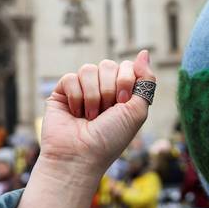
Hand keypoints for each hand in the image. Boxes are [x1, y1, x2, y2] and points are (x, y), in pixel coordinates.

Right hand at [42, 50, 154, 172]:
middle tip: (105, 112)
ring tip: (90, 116)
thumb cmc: (111, 137)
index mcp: (123, 93)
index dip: (125, 81)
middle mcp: (103, 89)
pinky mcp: (62, 92)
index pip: (128, 66)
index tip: (122, 103)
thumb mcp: (138, 110)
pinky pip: (70, 77)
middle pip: (108, 65)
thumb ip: (146, 80)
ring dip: (93, 96)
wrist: (81, 155)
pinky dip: (75, 97)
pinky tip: (75, 113)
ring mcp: (82, 89)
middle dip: (109, 90)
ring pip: (88, 69)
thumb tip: (144, 52)